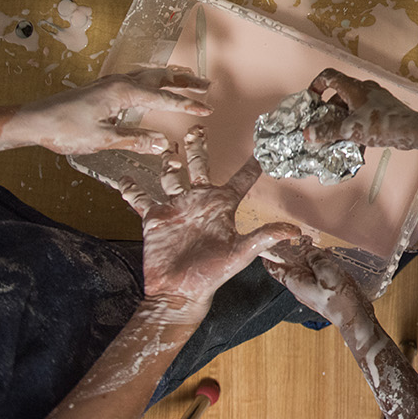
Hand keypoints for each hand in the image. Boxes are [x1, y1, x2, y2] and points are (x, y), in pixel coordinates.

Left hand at [5, 66, 211, 154]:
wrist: (33, 120)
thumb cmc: (64, 129)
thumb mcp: (103, 139)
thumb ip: (135, 140)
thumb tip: (164, 144)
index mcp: (122, 92)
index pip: (163, 99)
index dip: (187, 105)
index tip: (207, 110)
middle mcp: (118, 82)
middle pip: (160, 78)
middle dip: (185, 82)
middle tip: (207, 85)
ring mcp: (109, 83)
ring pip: (148, 75)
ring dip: (170, 78)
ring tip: (188, 80)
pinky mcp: (102, 88)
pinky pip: (135, 79)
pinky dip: (153, 80)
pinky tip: (153, 87)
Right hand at [115, 126, 300, 320]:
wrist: (180, 291)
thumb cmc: (212, 273)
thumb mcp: (241, 252)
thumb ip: (265, 236)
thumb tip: (295, 232)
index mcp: (222, 206)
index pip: (240, 180)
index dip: (251, 165)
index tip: (260, 147)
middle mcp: (199, 202)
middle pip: (199, 167)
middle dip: (198, 148)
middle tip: (197, 127)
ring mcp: (176, 208)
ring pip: (171, 176)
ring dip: (169, 161)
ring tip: (167, 144)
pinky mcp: (154, 218)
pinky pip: (139, 199)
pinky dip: (130, 188)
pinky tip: (122, 176)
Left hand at [261, 236, 372, 324]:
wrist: (352, 316)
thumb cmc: (338, 297)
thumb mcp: (326, 270)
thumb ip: (315, 257)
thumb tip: (309, 250)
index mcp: (294, 281)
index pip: (273, 267)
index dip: (270, 253)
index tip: (273, 240)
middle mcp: (298, 286)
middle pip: (289, 265)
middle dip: (293, 250)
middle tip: (300, 237)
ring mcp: (310, 290)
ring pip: (303, 268)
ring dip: (307, 255)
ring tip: (315, 244)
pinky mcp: (321, 291)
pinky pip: (315, 274)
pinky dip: (318, 263)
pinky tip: (328, 257)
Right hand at [305, 68, 417, 148]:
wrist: (410, 130)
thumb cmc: (381, 125)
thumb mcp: (349, 130)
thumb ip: (327, 131)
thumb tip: (309, 133)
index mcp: (354, 87)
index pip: (329, 76)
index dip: (317, 85)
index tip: (312, 99)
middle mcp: (365, 88)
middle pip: (339, 94)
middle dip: (329, 109)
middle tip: (323, 124)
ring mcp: (376, 97)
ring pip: (352, 104)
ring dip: (342, 117)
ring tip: (338, 134)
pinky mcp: (385, 107)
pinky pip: (364, 111)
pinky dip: (356, 121)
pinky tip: (356, 137)